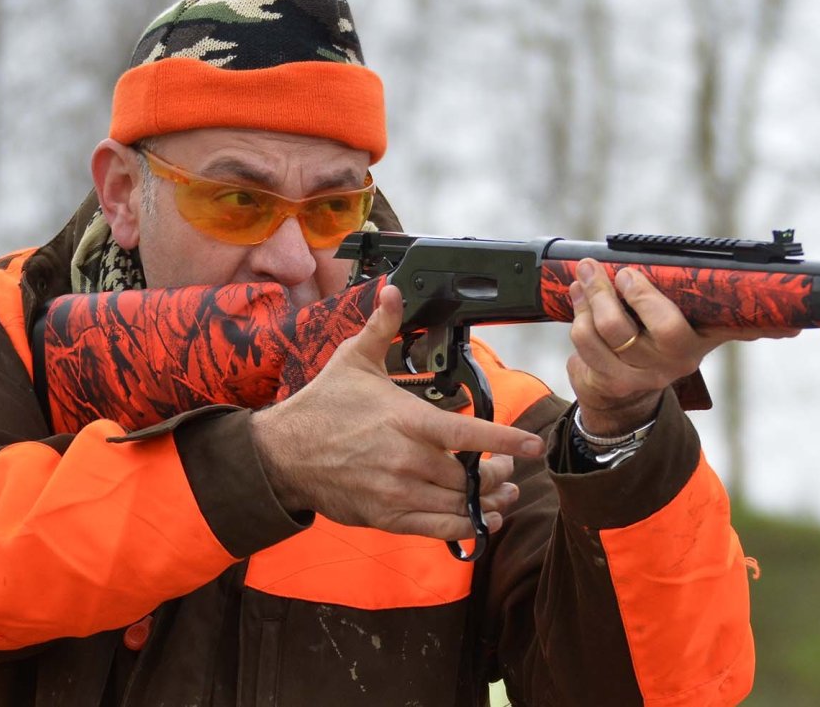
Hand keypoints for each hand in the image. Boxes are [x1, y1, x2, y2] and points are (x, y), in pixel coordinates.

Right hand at [251, 285, 545, 541]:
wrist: (283, 454)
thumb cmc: (323, 405)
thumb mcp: (354, 359)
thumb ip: (382, 326)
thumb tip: (393, 289)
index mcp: (407, 419)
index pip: (468, 432)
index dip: (507, 439)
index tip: (535, 445)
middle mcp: (406, 459)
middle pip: (469, 475)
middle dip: (497, 472)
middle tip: (508, 467)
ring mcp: (397, 492)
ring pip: (457, 504)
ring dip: (488, 502)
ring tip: (506, 494)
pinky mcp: (386, 517)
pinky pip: (436, 529)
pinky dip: (464, 529)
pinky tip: (483, 522)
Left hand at [567, 259, 800, 436]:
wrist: (628, 400)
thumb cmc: (667, 344)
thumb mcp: (705, 332)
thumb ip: (740, 322)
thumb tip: (795, 326)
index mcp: (696, 343)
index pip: (682, 325)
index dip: (653, 299)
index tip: (631, 274)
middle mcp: (668, 363)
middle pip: (632, 326)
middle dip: (607, 292)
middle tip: (601, 268)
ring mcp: (635, 376)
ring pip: (601, 332)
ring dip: (588, 299)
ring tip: (585, 276)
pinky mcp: (607, 382)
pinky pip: (582, 345)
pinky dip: (576, 316)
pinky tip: (578, 300)